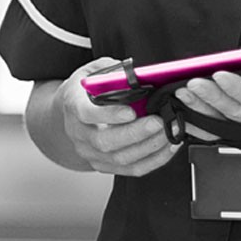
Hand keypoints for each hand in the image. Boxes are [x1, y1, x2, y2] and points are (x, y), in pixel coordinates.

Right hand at [58, 57, 181, 175]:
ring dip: (149, 147)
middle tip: (158, 122)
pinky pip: (131, 169)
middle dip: (136, 133)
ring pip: (120, 158)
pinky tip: (166, 147)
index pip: (87, 114)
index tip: (130, 112)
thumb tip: (136, 74)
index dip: (109, 115)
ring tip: (168, 132)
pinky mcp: (103, 165)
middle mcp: (79, 133)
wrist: (72, 114)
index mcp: (74, 106)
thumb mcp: (94, 72)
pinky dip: (153, 160)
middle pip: (105, 141)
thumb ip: (112, 72)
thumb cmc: (87, 91)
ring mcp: (90, 152)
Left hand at [173, 71, 240, 140]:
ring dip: (200, 109)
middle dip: (210, 97)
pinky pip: (221, 134)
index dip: (239, 90)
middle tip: (191, 83)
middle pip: (234, 113)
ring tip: (181, 95)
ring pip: (223, 123)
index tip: (221, 75)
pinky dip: (202, 127)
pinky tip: (184, 119)